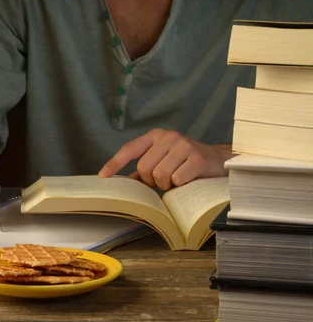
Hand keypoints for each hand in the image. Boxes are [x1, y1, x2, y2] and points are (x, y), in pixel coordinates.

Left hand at [98, 128, 232, 189]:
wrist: (218, 160)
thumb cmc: (184, 162)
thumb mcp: (162, 160)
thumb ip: (143, 169)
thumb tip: (123, 181)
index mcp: (155, 136)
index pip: (130, 149)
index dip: (115, 163)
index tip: (103, 176)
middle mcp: (168, 137)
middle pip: (144, 168)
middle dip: (151, 181)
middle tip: (163, 181)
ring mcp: (183, 145)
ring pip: (160, 175)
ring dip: (166, 184)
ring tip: (175, 179)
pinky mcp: (196, 158)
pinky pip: (176, 180)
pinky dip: (179, 185)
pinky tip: (187, 179)